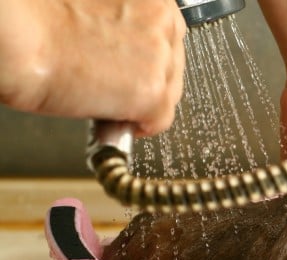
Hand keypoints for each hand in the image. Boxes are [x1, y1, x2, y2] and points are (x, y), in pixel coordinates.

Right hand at [0, 0, 185, 136]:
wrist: (20, 38)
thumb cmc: (41, 19)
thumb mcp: (99, 6)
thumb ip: (125, 24)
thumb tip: (129, 50)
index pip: (168, 35)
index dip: (148, 56)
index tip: (133, 66)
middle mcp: (164, 22)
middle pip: (173, 65)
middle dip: (150, 79)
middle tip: (119, 86)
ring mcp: (161, 59)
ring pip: (169, 93)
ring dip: (144, 102)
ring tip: (110, 100)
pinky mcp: (153, 93)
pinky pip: (160, 121)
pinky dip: (140, 126)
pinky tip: (117, 118)